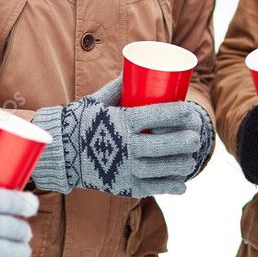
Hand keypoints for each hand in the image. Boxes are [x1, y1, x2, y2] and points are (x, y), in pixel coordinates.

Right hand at [31, 78, 213, 197]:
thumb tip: (135, 68)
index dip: (179, 114)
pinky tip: (182, 184)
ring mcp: (125, 169)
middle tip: (196, 137)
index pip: (157, 116)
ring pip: (162, 168)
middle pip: (164, 144)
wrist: (61, 153)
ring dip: (182, 164)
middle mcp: (125, 146)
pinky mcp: (123, 186)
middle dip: (186, 141)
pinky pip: (153, 188)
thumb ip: (117, 87)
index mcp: (121, 121)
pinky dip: (171, 186)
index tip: (191, 112)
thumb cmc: (81, 122)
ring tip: (192, 159)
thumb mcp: (97, 101)